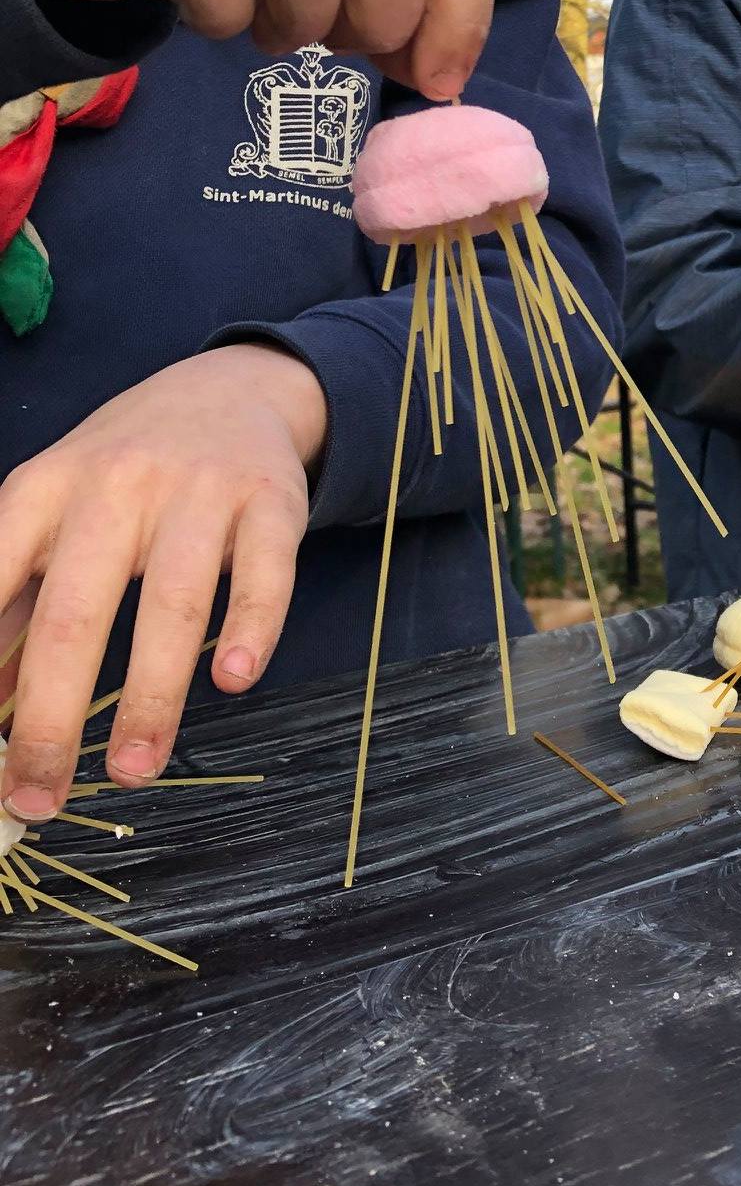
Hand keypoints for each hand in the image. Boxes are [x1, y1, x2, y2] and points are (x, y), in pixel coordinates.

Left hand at [0, 344, 325, 822]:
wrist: (228, 389)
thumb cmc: (123, 472)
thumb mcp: (53, 515)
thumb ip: (15, 604)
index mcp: (43, 490)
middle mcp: (115, 484)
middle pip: (77, 611)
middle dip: (52, 717)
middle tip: (38, 797)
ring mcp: (198, 489)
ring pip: (172, 602)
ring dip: (150, 697)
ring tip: (133, 772)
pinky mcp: (270, 499)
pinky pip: (263, 571)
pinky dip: (252, 627)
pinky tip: (235, 679)